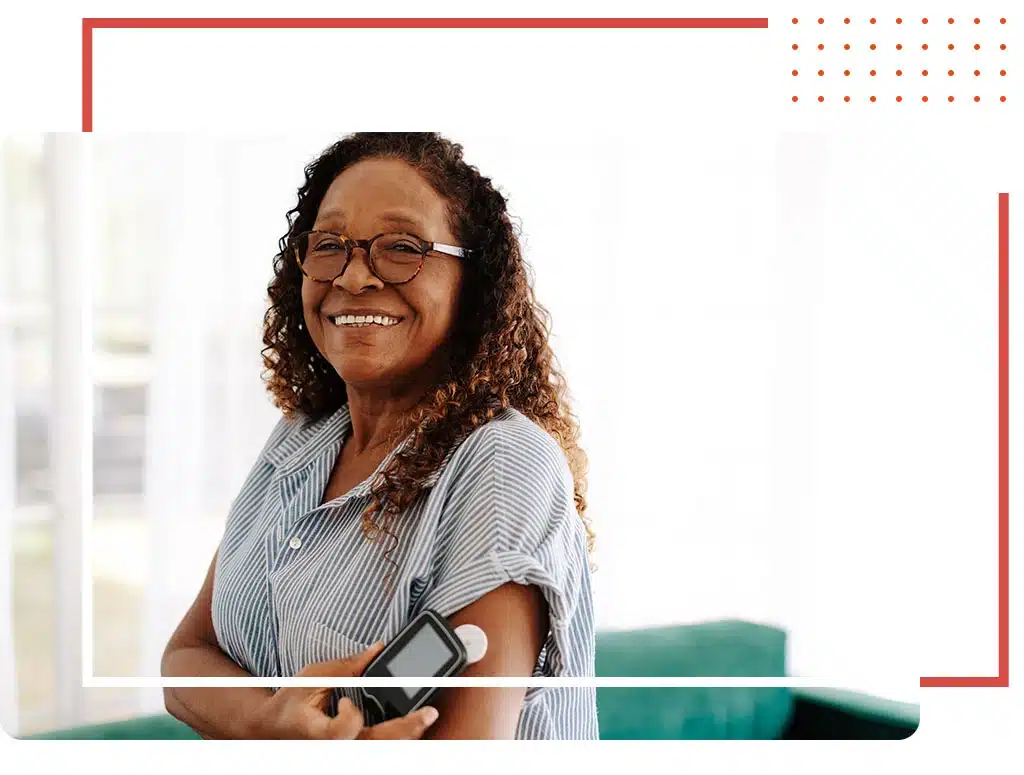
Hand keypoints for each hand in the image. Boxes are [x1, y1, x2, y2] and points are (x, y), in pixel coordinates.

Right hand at [246, 643, 439, 738]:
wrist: (271, 729)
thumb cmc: (290, 704)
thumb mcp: (313, 678)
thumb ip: (347, 666)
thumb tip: (379, 648)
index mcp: (316, 734)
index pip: (341, 733)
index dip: (349, 717)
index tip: (346, 701)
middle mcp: (333, 749)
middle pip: (375, 746)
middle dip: (405, 730)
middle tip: (429, 713)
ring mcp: (343, 753)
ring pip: (381, 750)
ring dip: (406, 735)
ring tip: (426, 717)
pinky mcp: (350, 750)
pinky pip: (379, 746)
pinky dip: (396, 736)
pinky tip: (412, 724)